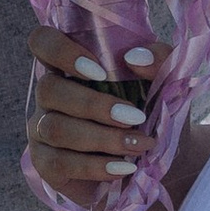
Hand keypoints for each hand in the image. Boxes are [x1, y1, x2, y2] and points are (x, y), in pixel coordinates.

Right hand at [27, 25, 160, 205]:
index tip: (100, 71)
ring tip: (139, 146)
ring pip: (55, 128)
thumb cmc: (155, 116)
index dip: (60, 50)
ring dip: (102, 138)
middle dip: (94, 105)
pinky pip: (59, 163)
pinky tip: (123, 168)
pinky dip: (95, 166)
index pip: (43, 42)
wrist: (163, 166)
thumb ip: (161, 59)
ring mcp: (42, 130)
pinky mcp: (46, 165)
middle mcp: (50, 95)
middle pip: (48, 88)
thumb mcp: (168, 84)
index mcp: (71, 66)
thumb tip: (135, 57)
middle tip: (135, 117)